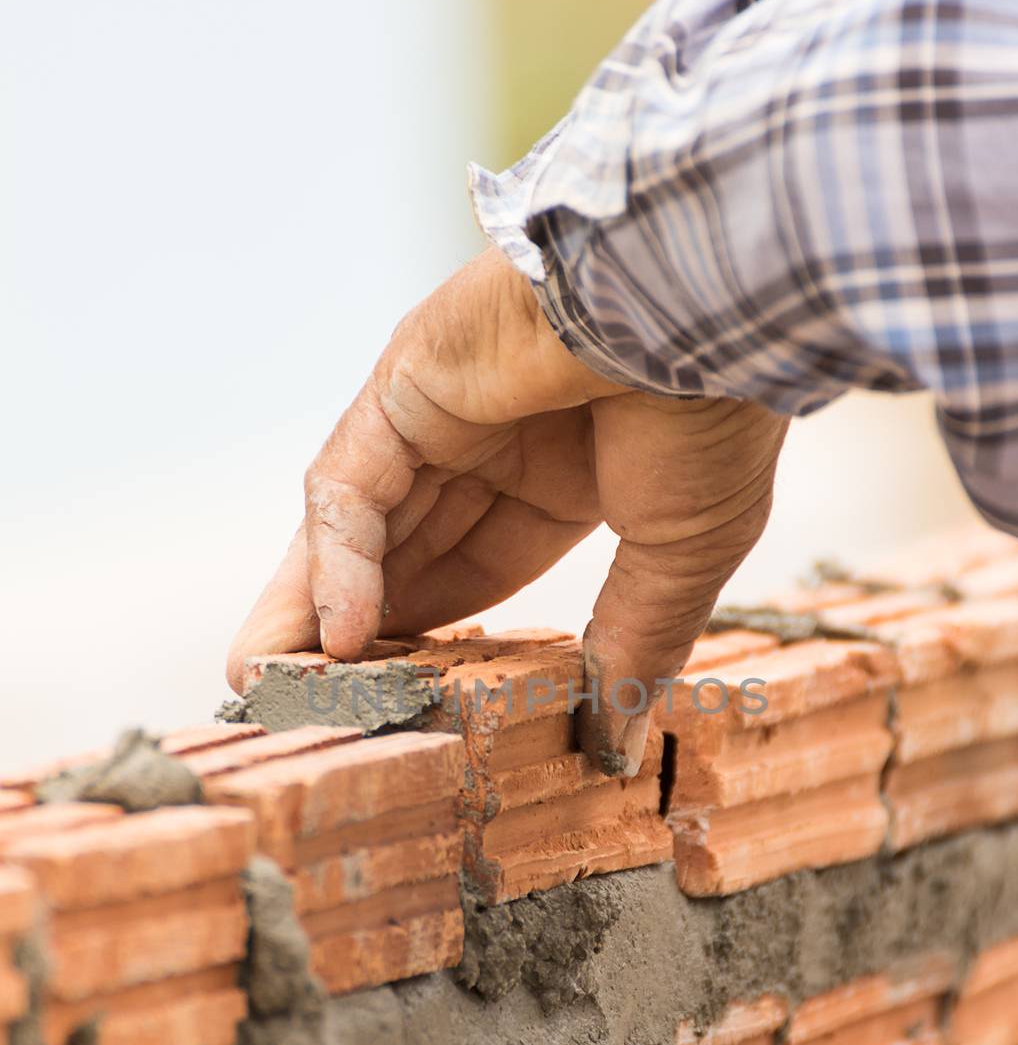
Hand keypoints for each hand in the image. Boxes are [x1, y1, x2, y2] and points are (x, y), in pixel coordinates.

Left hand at [227, 247, 788, 774]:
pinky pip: (351, 489)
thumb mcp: (679, 555)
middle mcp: (491, 436)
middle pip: (404, 549)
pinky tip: (340, 639)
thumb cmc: (716, 416)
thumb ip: (633, 643)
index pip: (480, 563)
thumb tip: (616, 743)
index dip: (441, 635)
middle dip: (359, 630)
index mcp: (563, 470)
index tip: (406, 706)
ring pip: (358, 525)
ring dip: (317, 608)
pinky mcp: (403, 385)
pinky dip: (339, 563)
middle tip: (310, 707)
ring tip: (274, 690)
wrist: (707, 302)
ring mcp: (441, 407)